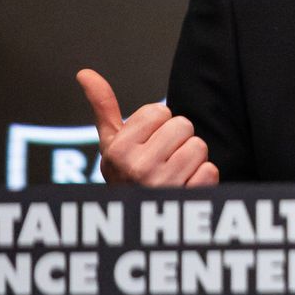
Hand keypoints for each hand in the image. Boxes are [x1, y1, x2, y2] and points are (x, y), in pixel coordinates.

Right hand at [76, 68, 219, 186]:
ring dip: (191, 159)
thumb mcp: (110, 144)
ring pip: (198, 146)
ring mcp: (164, 185)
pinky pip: (210, 169)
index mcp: (118, 151)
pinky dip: (202, 177)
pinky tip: (184, 187)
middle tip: (163, 159)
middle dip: (177, 140)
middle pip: (183, 126)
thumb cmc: (126, 176)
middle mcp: (138, 168)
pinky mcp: (188, 199)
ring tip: (173, 173)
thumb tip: (85, 72)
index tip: (147, 144)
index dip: (158, 125)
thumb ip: (103, 107)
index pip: (160, 111)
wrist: (137, 221)